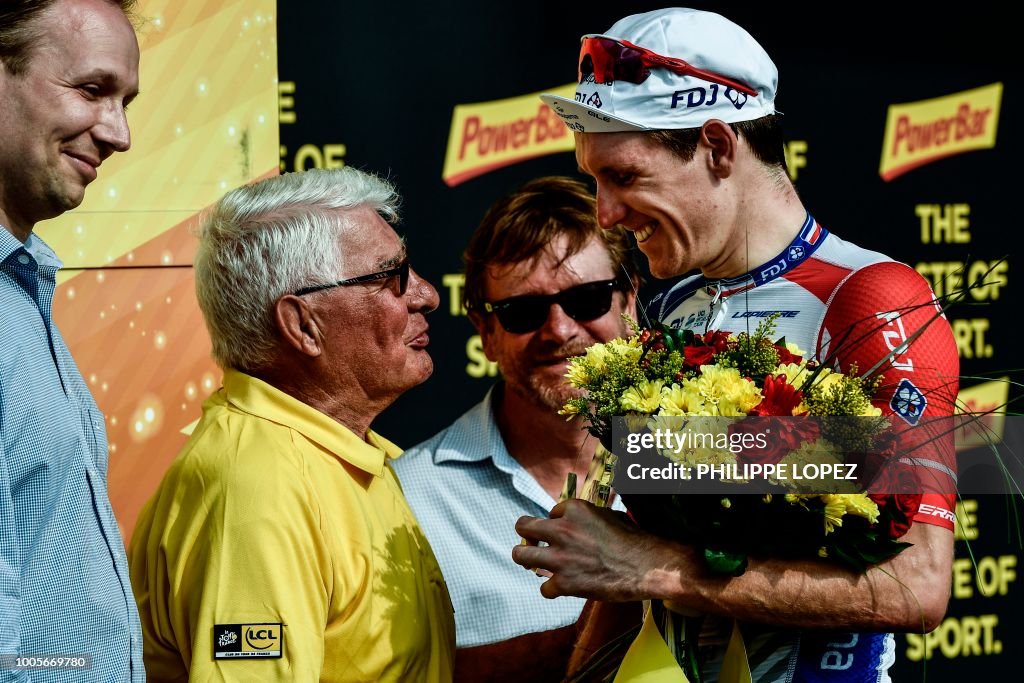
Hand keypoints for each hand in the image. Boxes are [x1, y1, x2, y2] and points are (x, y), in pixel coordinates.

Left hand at [512, 499, 685, 600]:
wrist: (646, 566)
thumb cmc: (633, 539)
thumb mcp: (608, 515)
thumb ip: (586, 517)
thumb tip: (577, 522)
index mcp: (574, 509)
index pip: (551, 513)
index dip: (556, 522)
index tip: (565, 531)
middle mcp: (561, 530)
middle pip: (523, 527)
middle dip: (526, 533)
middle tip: (531, 541)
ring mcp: (560, 557)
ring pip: (521, 555)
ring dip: (526, 558)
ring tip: (530, 562)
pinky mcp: (564, 583)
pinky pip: (544, 587)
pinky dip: (552, 588)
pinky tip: (561, 587)